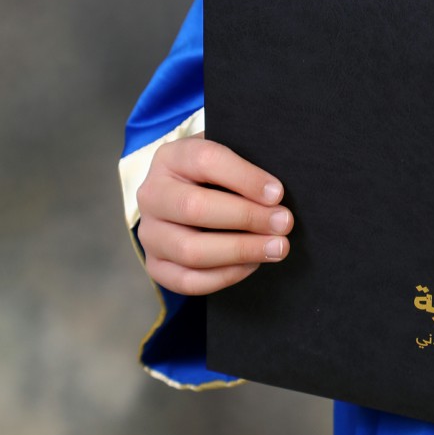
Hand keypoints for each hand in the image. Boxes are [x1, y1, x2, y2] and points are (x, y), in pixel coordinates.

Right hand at [136, 136, 292, 295]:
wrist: (188, 195)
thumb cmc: (220, 173)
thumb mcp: (229, 153)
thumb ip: (248, 163)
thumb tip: (276, 193)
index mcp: (171, 157)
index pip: (205, 161)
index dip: (244, 178)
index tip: (277, 193)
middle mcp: (152, 194)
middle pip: (194, 208)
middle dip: (246, 218)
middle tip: (284, 223)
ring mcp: (149, 233)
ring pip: (190, 250)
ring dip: (240, 251)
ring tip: (276, 247)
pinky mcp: (155, 265)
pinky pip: (188, 281)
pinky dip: (225, 276)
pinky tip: (252, 264)